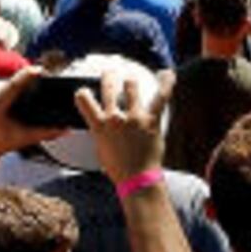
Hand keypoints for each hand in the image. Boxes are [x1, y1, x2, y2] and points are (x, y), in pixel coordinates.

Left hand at [0, 73, 65, 159]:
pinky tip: (10, 98)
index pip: (13, 86)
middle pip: (12, 83)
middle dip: (24, 87)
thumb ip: (46, 133)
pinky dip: (5, 89)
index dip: (27, 76)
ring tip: (20, 99)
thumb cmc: (0, 143)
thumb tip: (66, 129)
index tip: (40, 70)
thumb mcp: (24, 138)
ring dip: (14, 87)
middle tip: (33, 94)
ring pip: (5, 82)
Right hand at [79, 67, 165, 184]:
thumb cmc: (119, 169)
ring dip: (130, 82)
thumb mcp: (101, 149)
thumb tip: (104, 126)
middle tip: (110, 73)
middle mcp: (115, 118)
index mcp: (99, 126)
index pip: (84, 100)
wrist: (137, 179)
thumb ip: (102, 133)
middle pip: (109, 88)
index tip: (85, 91)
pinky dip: (166, 84)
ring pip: (131, 87)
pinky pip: (160, 97)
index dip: (83, 93)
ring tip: (131, 80)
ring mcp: (134, 117)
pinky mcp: (151, 120)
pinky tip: (167, 74)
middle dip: (109, 77)